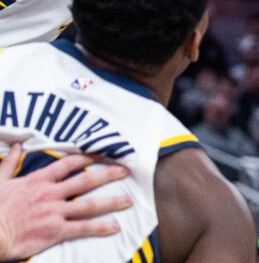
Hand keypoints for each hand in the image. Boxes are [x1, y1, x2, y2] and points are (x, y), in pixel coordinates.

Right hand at [0, 142, 133, 258]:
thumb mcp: (0, 181)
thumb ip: (10, 163)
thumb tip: (16, 146)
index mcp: (38, 180)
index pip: (69, 163)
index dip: (88, 157)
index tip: (103, 153)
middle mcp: (51, 194)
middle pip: (86, 180)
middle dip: (109, 174)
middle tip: (126, 171)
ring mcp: (54, 212)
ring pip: (90, 204)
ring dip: (112, 202)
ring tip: (128, 200)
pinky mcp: (55, 231)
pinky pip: (82, 228)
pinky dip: (100, 228)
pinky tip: (114, 227)